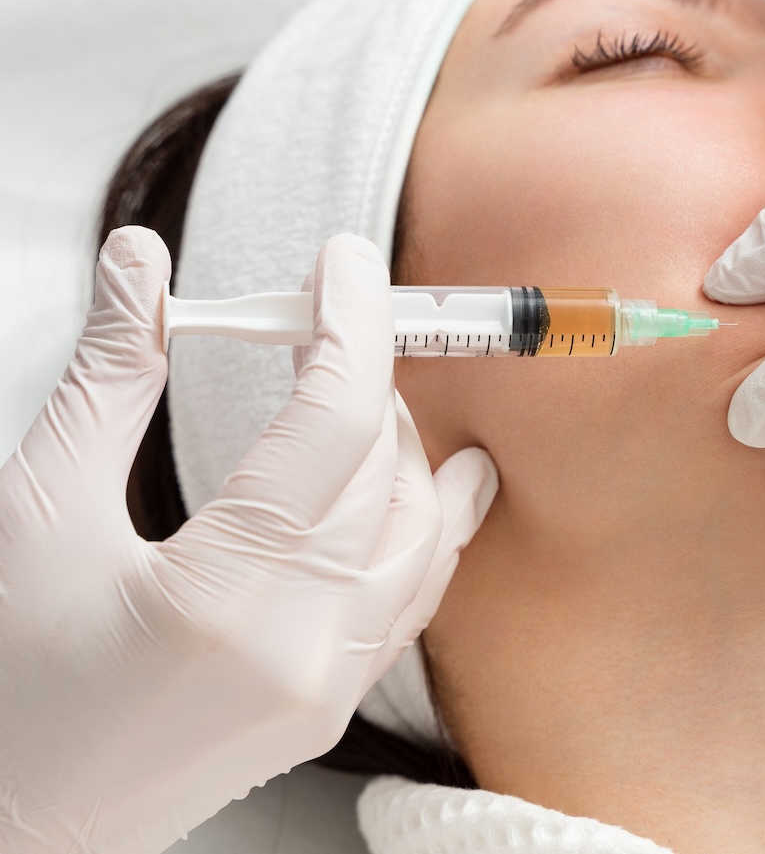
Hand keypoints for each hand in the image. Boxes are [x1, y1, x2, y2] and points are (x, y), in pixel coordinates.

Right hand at [0, 228, 496, 853]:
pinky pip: (411, 596)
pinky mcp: (329, 708)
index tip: (346, 261)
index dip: (348, 324)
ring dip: (405, 447)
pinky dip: (423, 524)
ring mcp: (325, 688)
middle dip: (366, 376)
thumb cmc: (0, 681)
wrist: (6, 823)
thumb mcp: (34, 512)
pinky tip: (426, 482)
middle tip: (326, 316)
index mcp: (222, 597)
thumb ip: (106, 379)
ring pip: (421, 535)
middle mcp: (299, 649)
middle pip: (382, 472)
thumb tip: (139, 265)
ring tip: (370, 386)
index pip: (332, 424)